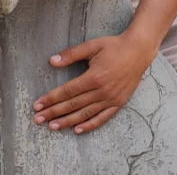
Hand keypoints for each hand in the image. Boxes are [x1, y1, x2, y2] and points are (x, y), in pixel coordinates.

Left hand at [33, 32, 155, 133]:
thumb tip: (52, 61)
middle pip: (73, 105)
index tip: (38, 105)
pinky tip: (77, 130)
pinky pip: (102, 118)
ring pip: (85, 114)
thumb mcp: (92, 45)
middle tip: (38, 119)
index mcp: (94, 76)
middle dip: (54, 112)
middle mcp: (102, 91)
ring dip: (67, 121)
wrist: (138, 51)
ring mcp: (111, 99)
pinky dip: (89, 125)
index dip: (51, 99)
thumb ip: (72, 54)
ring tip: (52, 126)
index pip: (67, 91)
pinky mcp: (118, 103)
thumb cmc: (114, 46)